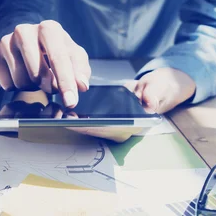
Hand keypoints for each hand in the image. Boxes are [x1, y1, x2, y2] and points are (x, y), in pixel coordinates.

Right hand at [0, 20, 90, 107]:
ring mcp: (6, 41)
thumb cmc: (58, 52)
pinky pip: (6, 83)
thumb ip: (81, 71)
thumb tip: (81, 85)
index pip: (58, 57)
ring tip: (37, 78)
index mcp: (48, 28)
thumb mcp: (75, 58)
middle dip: (48, 86)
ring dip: (33, 87)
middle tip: (52, 86)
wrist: (35, 45)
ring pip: (20, 80)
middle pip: (36, 72)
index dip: (66, 82)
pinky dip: (17, 86)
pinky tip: (22, 75)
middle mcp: (24, 31)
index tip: (71, 101)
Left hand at [67, 68, 195, 141]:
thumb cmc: (163, 89)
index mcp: (133, 126)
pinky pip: (87, 116)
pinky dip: (75, 112)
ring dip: (70, 119)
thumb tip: (149, 103)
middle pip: (93, 129)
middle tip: (55, 115)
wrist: (159, 87)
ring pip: (88, 125)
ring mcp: (112, 124)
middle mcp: (120, 128)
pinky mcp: (105, 116)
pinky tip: (60, 104)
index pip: (108, 128)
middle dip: (74, 123)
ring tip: (52, 111)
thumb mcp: (161, 88)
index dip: (90, 126)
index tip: (73, 120)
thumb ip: (155, 95)